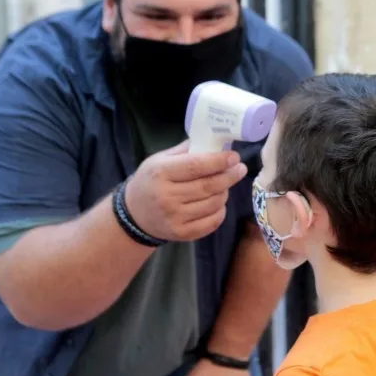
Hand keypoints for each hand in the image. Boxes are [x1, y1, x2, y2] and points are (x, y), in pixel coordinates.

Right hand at [124, 141, 247, 241]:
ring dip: (225, 192)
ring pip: (213, 203)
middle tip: (240, 169)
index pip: (196, 166)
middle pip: (208, 186)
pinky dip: (221, 211)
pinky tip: (219, 203)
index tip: (234, 156)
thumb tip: (214, 141)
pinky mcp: (182, 233)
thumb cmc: (150, 181)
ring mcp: (175, 218)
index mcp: (160, 173)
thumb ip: (185, 151)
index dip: (218, 161)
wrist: (135, 215)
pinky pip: (212, 222)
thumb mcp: (159, 160)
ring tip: (225, 185)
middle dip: (229, 176)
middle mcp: (167, 197)